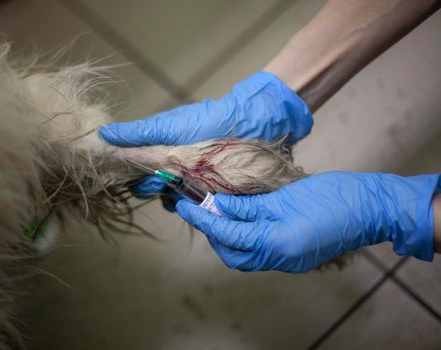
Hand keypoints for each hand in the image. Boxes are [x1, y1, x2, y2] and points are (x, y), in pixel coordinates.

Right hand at [100, 71, 312, 207]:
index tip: (127, 177)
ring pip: (173, 201)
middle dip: (153, 188)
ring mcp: (196, 183)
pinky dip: (192, 208)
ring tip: (180, 189)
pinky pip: (197, 209)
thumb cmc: (211, 120)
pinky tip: (195, 201)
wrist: (257, 122)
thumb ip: (139, 133)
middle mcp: (177, 169)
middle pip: (154, 188)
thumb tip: (102, 134)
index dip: (131, 175)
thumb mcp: (172, 125)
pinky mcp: (216, 195)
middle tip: (162, 181)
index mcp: (164, 152)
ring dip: (171, 199)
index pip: (139, 170)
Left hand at [176, 172, 439, 272]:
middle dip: (212, 233)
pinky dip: (245, 240)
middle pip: (232, 254)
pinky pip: (260, 254)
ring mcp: (287, 263)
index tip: (183, 205)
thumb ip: (247, 206)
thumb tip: (218, 205)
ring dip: (227, 239)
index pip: (226, 234)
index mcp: (274, 244)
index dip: (202, 218)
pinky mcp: (294, 258)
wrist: (369, 209)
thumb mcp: (282, 197)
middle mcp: (278, 260)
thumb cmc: (330, 197)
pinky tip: (242, 221)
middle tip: (200, 207)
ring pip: (244, 257)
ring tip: (218, 214)